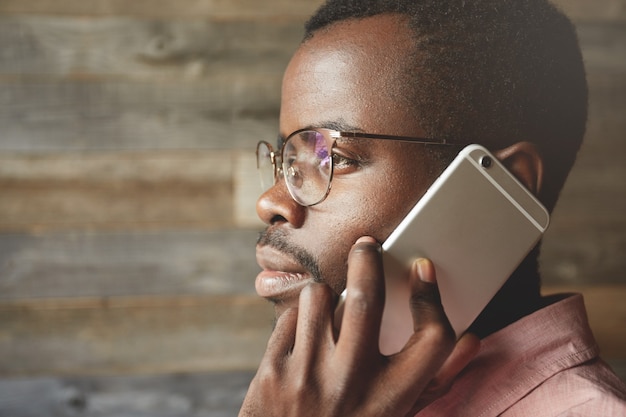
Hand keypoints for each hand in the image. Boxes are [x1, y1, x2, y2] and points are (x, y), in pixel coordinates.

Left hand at [239, 236, 479, 416]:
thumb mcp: (396, 415)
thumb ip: (435, 379)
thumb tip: (472, 340)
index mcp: (391, 400)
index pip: (432, 339)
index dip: (432, 300)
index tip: (423, 272)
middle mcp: (351, 385)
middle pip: (367, 299)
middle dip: (367, 260)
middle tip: (367, 245)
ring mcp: (307, 378)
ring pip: (319, 297)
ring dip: (326, 294)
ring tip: (328, 309)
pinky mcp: (273, 372)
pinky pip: (289, 318)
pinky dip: (298, 319)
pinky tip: (302, 338)